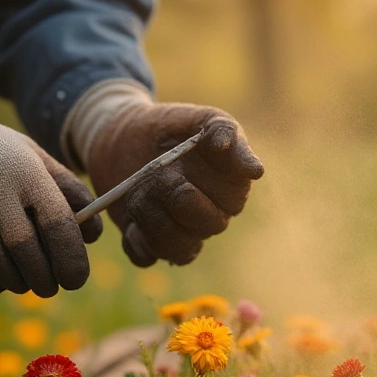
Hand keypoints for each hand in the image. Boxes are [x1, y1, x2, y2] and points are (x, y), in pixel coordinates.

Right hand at [0, 71, 102, 295]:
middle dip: (43, 279)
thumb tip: (93, 235)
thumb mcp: (31, 157)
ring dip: (15, 282)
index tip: (76, 280)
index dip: (72, 259)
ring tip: (23, 282)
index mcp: (23, 171)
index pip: (58, 224)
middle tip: (50, 287)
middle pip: (26, 252)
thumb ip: (66, 190)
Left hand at [86, 102, 263, 266]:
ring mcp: (181, 234)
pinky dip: (134, 240)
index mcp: (231, 188)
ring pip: (180, 249)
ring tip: (138, 190)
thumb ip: (225, 132)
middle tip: (155, 173)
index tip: (181, 160)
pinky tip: (130, 218)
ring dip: (153, 218)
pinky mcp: (146, 244)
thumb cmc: (168, 128)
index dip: (206, 185)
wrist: (122, 135)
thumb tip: (254, 170)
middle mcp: (211, 216)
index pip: (233, 202)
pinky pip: (145, 257)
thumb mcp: (198, 118)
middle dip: (176, 197)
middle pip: (209, 226)